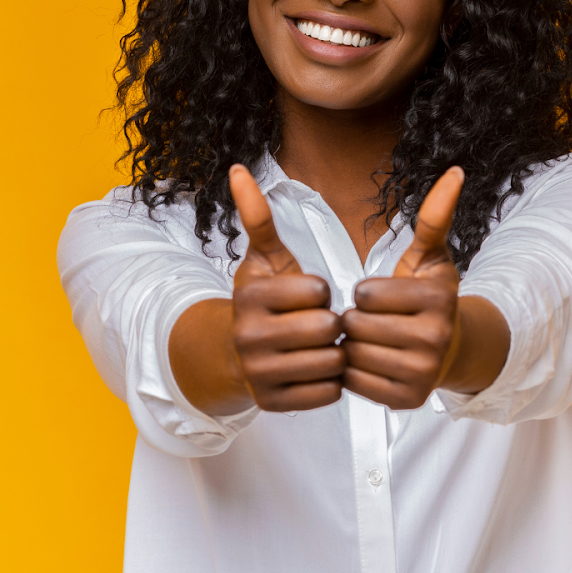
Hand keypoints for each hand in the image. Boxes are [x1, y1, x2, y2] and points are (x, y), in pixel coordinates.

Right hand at [225, 163, 346, 411]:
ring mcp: (260, 374)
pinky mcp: (274, 404)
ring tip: (317, 346)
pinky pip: (329, 393)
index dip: (321, 292)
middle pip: (327, 329)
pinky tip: (314, 370)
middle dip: (330, 325)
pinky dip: (330, 383)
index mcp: (251, 297)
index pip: (319, 291)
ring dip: (334, 354)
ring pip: (331, 362)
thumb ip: (258, 217)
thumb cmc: (264, 300)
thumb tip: (238, 169)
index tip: (307, 296)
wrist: (237, 354)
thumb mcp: (264, 259)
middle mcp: (250, 337)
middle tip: (316, 324)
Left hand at [341, 167, 470, 408]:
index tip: (379, 296)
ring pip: (353, 355)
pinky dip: (354, 372)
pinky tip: (372, 361)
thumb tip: (455, 172)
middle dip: (355, 320)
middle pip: (356, 326)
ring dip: (352, 346)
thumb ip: (434, 216)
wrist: (450, 351)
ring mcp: (422, 373)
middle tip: (372, 320)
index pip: (365, 294)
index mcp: (436, 299)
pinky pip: (354, 383)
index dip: (364, 293)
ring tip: (371, 340)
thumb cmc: (430, 298)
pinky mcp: (406, 400)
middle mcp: (434, 338)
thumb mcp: (430, 256)